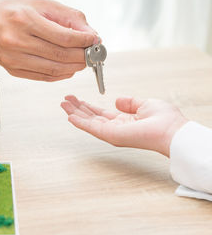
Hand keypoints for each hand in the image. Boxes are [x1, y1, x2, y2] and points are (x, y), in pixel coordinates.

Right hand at [0, 0, 97, 81]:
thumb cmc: (13, 12)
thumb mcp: (41, 4)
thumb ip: (68, 17)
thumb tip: (90, 35)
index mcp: (25, 20)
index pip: (64, 37)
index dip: (84, 41)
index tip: (95, 41)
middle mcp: (17, 41)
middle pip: (60, 55)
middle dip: (82, 56)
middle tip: (92, 53)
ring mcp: (14, 59)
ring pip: (53, 70)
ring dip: (74, 67)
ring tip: (83, 61)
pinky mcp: (14, 70)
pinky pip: (43, 77)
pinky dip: (60, 75)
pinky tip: (68, 69)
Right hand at [61, 95, 188, 156]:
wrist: (171, 131)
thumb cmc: (165, 120)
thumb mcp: (145, 104)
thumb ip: (130, 102)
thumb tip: (117, 100)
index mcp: (123, 121)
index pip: (100, 113)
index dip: (88, 105)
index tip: (77, 99)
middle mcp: (115, 128)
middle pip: (91, 117)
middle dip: (77, 108)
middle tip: (65, 100)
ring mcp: (111, 132)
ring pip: (88, 122)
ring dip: (74, 113)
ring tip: (63, 104)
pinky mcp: (110, 135)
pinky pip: (91, 128)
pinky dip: (79, 122)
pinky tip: (69, 116)